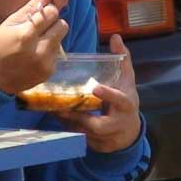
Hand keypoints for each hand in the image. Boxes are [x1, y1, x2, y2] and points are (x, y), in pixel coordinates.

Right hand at [0, 0, 68, 94]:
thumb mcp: (9, 23)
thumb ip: (30, 7)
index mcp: (26, 35)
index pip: (51, 13)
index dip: (46, 10)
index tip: (38, 14)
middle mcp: (39, 51)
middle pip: (62, 26)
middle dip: (53, 23)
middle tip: (39, 28)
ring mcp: (45, 64)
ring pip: (61, 40)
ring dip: (51, 37)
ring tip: (35, 43)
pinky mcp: (49, 73)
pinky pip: (57, 54)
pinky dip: (49, 51)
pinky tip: (35, 55)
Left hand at [53, 34, 141, 153]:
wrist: (128, 132)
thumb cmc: (126, 101)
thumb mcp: (127, 81)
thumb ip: (122, 59)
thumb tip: (115, 36)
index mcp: (126, 106)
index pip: (120, 100)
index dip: (108, 95)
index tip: (95, 88)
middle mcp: (116, 124)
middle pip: (97, 125)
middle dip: (79, 118)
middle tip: (61, 107)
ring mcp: (106, 138)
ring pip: (84, 133)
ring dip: (68, 122)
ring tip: (52, 109)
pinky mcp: (95, 144)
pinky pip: (78, 137)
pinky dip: (66, 127)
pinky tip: (54, 116)